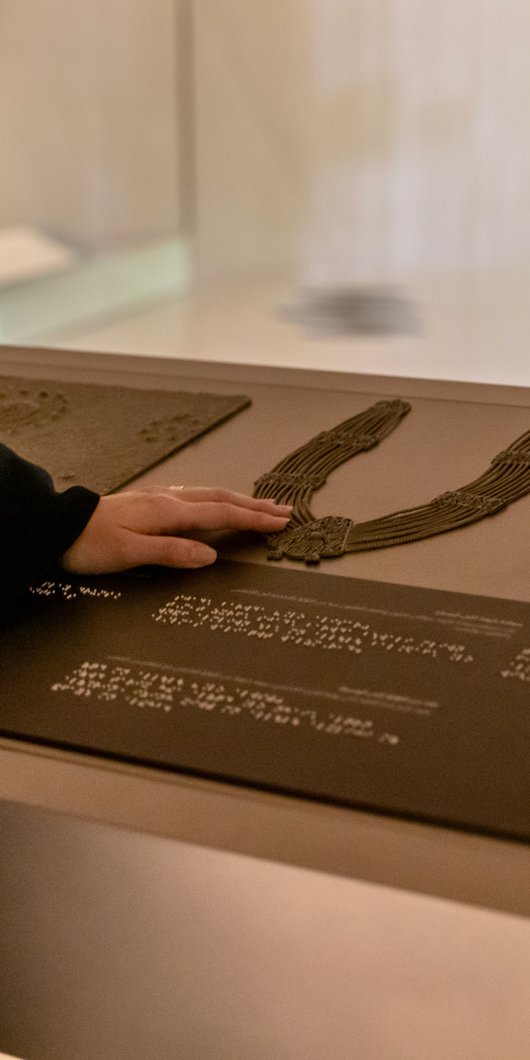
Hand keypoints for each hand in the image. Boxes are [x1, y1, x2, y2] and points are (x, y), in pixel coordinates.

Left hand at [61, 486, 291, 573]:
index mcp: (167, 512)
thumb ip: (172, 553)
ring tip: (259, 506)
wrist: (57, 526)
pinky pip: (194, 498)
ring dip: (237, 501)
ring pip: (208, 496)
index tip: (280, 523)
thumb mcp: (130, 553)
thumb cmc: (88, 543)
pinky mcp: (148, 503)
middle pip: (220, 499)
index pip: (220, 514)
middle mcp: (167, 500)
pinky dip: (216, 501)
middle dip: (254, 505)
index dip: (252, 519)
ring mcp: (158, 499)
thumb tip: (210, 556)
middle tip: (283, 511)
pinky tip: (214, 504)